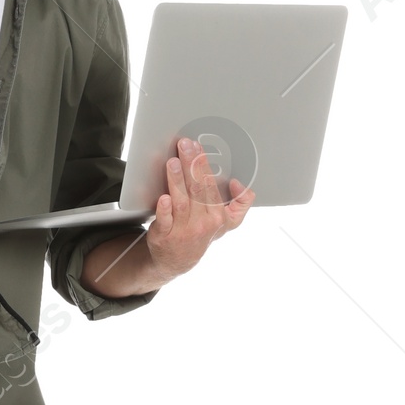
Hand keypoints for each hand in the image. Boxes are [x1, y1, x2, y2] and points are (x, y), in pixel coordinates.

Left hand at [143, 137, 252, 280]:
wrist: (178, 260)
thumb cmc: (202, 233)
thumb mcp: (228, 222)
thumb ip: (241, 203)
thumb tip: (239, 183)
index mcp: (218, 217)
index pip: (212, 187)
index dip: (206, 168)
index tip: (201, 150)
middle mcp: (202, 223)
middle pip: (197, 189)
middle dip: (192, 165)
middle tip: (185, 145)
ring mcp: (183, 230)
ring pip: (181, 201)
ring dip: (177, 180)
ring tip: (173, 162)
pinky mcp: (164, 235)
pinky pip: (165, 221)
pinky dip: (164, 209)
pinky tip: (163, 198)